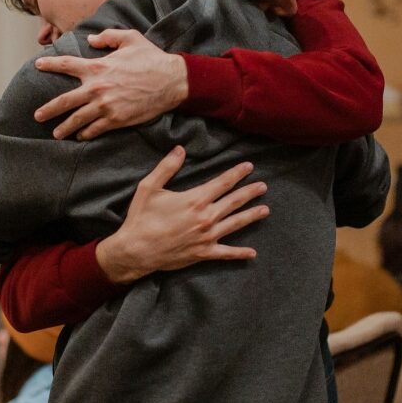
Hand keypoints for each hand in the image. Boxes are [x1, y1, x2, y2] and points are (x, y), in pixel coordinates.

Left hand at [34, 30, 188, 140]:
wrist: (171, 81)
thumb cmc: (152, 58)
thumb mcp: (130, 38)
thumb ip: (108, 36)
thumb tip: (90, 40)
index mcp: (98, 66)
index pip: (66, 65)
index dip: (50, 64)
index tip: (37, 65)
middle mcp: (97, 88)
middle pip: (64, 101)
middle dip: (48, 110)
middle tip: (37, 116)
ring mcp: (105, 106)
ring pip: (77, 119)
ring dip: (65, 128)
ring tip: (56, 134)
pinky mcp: (116, 120)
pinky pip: (95, 129)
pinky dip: (86, 134)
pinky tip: (81, 136)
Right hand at [96, 146, 268, 283]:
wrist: (136, 250)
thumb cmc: (141, 218)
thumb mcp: (149, 187)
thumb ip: (167, 167)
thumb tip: (180, 149)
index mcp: (195, 199)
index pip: (222, 182)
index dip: (237, 173)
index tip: (249, 166)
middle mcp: (206, 217)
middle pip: (234, 201)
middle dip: (250, 192)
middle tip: (263, 186)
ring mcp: (207, 236)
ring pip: (235, 224)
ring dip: (251, 216)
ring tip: (266, 210)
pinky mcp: (203, 253)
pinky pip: (226, 253)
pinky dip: (240, 253)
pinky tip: (252, 253)